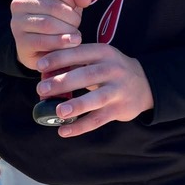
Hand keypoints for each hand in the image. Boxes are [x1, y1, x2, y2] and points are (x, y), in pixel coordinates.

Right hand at [10, 0, 91, 72]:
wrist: (42, 48)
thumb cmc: (57, 18)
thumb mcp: (69, 3)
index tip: (76, 8)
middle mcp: (18, 3)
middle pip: (53, 6)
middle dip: (72, 17)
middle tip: (77, 25)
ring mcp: (17, 23)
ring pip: (48, 24)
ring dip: (68, 30)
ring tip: (76, 35)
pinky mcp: (21, 42)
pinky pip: (44, 41)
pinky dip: (61, 43)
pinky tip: (72, 43)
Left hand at [35, 43, 153, 137]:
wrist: (144, 84)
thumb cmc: (111, 70)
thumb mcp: (99, 58)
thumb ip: (77, 62)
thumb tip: (45, 73)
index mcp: (104, 53)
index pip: (80, 53)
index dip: (59, 58)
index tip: (40, 65)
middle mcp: (112, 70)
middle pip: (86, 75)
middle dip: (63, 82)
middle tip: (42, 89)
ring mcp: (117, 91)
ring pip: (96, 99)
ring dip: (77, 105)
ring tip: (58, 111)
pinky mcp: (119, 109)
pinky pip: (98, 119)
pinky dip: (80, 127)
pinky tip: (64, 131)